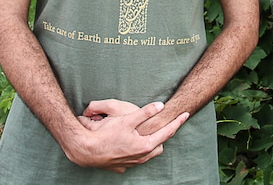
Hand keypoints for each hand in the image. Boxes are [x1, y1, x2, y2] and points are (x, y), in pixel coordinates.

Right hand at [62, 101, 188, 172]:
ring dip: (151, 144)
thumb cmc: (106, 134)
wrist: (87, 151)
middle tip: (166, 124)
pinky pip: (135, 159)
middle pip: (159, 146)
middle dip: (163, 135)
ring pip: (148, 154)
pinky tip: (132, 145)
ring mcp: (132, 163)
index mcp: (145, 145)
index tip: (185, 114)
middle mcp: (141, 157)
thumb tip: (161, 105)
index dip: (177, 122)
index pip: (167, 132)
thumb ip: (145, 112)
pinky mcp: (122, 167)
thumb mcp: (127, 119)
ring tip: (150, 134)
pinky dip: (138, 151)